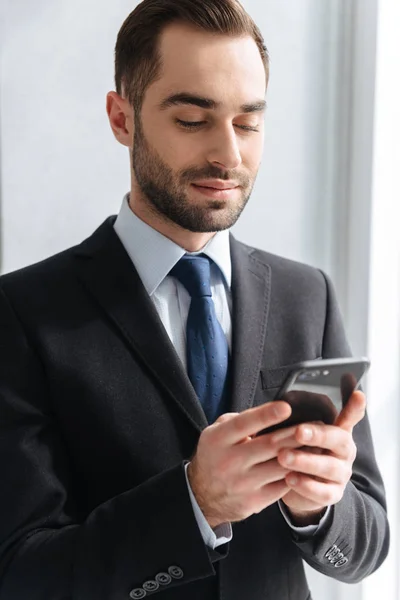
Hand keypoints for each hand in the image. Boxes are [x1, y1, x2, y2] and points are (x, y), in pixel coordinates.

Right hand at [187, 401, 303, 528]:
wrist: (202, 496)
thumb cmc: (215, 455)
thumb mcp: (216, 432)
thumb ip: (239, 421)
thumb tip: (269, 412)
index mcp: (219, 439)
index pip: (244, 424)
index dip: (266, 415)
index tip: (286, 407)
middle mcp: (229, 461)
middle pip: (269, 445)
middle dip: (294, 433)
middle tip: (314, 424)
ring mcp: (243, 483)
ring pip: (280, 466)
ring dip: (302, 454)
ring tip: (317, 442)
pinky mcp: (255, 501)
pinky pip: (283, 485)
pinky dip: (298, 473)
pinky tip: (308, 464)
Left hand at [277, 391, 365, 524]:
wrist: (302, 486)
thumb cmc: (304, 451)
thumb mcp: (304, 432)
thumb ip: (306, 415)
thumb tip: (310, 390)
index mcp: (339, 433)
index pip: (351, 417)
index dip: (355, 407)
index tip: (358, 395)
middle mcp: (345, 452)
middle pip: (338, 440)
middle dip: (318, 435)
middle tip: (298, 431)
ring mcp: (341, 474)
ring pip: (329, 467)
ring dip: (304, 461)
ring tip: (283, 457)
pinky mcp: (333, 494)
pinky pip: (323, 492)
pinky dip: (305, 485)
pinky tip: (289, 478)